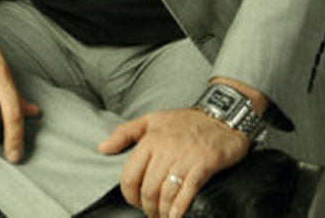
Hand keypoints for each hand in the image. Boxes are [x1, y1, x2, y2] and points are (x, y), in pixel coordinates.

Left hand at [98, 107, 249, 217]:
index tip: (135, 202)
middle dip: (147, 208)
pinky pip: (188, 192)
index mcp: (150, 139)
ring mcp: (185, 157)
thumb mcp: (152, 120)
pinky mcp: (204, 164)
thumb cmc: (186, 121)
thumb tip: (102, 148)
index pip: (130, 175)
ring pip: (166, 194)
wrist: (222, 116)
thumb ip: (125, 133)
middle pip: (148, 189)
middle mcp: (166, 148)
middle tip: (152, 212)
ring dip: (163, 212)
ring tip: (164, 216)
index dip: (129, 195)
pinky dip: (180, 209)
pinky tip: (176, 217)